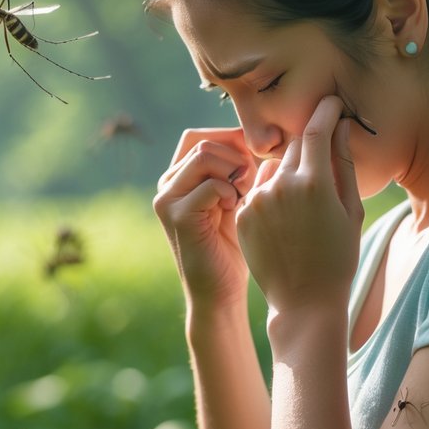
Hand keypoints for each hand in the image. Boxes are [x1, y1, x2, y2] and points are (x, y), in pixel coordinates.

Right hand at [154, 128, 259, 310]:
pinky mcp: (177, 216)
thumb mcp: (237, 198)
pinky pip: (211, 184)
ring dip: (234, 172)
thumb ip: (240, 169)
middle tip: (251, 183)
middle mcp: (166, 185)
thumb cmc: (235, 245)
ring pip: (204, 156)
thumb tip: (261, 136)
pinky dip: (231, 192)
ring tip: (243, 195)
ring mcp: (167, 199)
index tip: (254, 160)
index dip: (230, 140)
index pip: (199, 136)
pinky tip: (236, 209)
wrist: (221, 292)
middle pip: (203, 142)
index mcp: (178, 178)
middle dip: (236, 157)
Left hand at [235, 97, 363, 315]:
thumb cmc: (338, 257)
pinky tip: (283, 221)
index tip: (331, 102)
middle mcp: (281, 185)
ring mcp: (258, 200)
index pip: (316, 130)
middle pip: (293, 148)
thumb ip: (344, 164)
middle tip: (320, 174)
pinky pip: (256, 189)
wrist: (304, 302)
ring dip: (285, 174)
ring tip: (301, 209)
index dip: (325, 111)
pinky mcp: (243, 214)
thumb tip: (340, 125)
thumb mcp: (351, 211)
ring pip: (272, 168)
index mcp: (315, 183)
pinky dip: (269, 194)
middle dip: (307, 150)